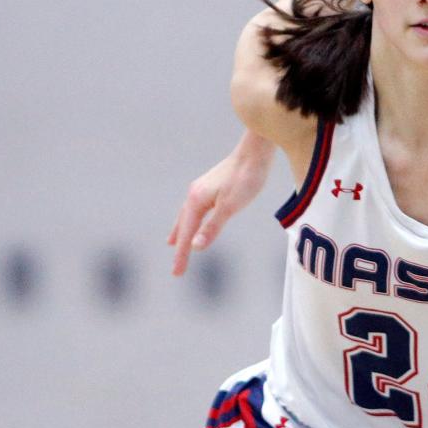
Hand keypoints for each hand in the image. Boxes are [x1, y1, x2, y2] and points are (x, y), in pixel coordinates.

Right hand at [168, 136, 275, 275]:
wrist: (255, 153)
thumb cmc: (246, 179)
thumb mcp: (230, 207)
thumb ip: (212, 227)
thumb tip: (195, 247)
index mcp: (196, 201)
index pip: (186, 234)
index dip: (182, 255)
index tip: (177, 274)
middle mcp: (194, 194)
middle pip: (183, 226)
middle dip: (179, 248)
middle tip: (176, 270)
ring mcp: (201, 190)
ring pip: (186, 216)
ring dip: (180, 232)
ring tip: (172, 244)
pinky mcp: (210, 187)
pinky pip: (195, 209)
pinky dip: (190, 220)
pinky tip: (194, 219)